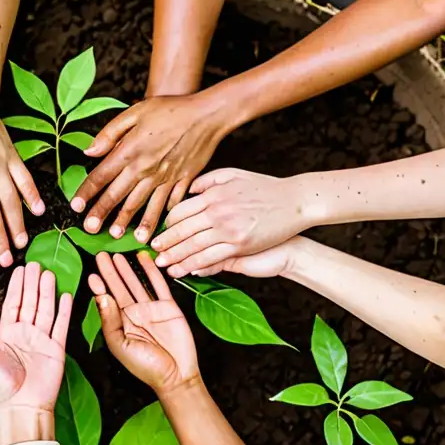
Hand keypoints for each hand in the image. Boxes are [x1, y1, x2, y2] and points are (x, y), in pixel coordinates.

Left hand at [0, 262, 71, 444]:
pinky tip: (66, 295)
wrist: (22, 408)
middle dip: (32, 283)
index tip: (19, 269)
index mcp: (6, 334)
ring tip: (49, 273)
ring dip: (47, 291)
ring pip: (45, 309)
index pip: (12, 304)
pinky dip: (64, 310)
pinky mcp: (56, 348)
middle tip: (35, 263)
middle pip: (29, 302)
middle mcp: (24, 334)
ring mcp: (42, 340)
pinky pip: (61, 325)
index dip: (16, 286)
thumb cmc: (0, 388)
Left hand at [71, 93, 226, 243]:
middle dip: (101, 213)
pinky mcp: (182, 181)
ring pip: (142, 204)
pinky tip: (154, 226)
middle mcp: (145, 168)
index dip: (86, 193)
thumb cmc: (171, 109)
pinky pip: (169, 202)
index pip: (101, 176)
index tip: (76, 206)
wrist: (208, 114)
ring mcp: (165, 177)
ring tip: (118, 235)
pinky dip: (161, 215)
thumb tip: (89, 151)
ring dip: (129, 222)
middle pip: (118, 195)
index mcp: (130, 151)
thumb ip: (110, 133)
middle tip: (89, 229)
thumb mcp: (135, 111)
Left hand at [89, 251, 198, 395]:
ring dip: (126, 269)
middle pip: (119, 287)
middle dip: (109, 272)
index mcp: (120, 324)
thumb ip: (110, 322)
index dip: (99, 286)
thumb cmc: (146, 367)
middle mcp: (133, 314)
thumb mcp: (121, 346)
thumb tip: (102, 297)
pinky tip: (144, 258)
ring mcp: (151, 309)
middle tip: (101, 254)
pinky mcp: (169, 307)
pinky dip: (151, 271)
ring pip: (136, 283)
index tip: (92, 273)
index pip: (106, 300)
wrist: (176, 375)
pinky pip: (158, 285)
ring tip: (117, 254)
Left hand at [152, 168, 309, 276]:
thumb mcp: (234, 175)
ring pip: (192, 246)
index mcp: (213, 195)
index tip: (157, 231)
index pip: (180, 211)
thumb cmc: (265, 188)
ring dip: (175, 257)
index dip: (165, 224)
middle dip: (164, 243)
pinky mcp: (240, 245)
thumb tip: (189, 190)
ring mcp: (228, 229)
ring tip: (162, 264)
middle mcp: (217, 211)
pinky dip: (195, 264)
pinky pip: (211, 257)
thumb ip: (208, 181)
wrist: (295, 202)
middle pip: (181, 230)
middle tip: (150, 251)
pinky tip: (184, 269)